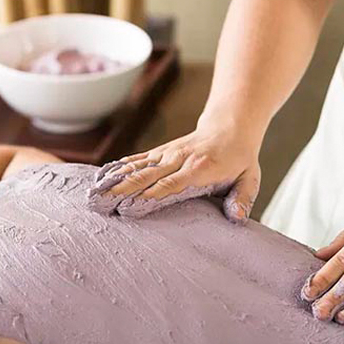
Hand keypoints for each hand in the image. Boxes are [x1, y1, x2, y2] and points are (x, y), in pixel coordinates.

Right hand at [96, 123, 261, 222]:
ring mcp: (166, 154)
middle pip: (146, 176)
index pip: (170, 185)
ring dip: (114, 180)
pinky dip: (118, 167)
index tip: (129, 208)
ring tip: (93, 193)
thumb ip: (243, 198)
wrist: (230, 127)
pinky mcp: (159, 151)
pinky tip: (100, 177)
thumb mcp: (250, 179)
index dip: (149, 196)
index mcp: (199, 170)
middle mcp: (178, 160)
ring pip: (136, 167)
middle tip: (101, 204)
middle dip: (122, 190)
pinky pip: (136, 159)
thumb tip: (237, 217)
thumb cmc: (239, 159)